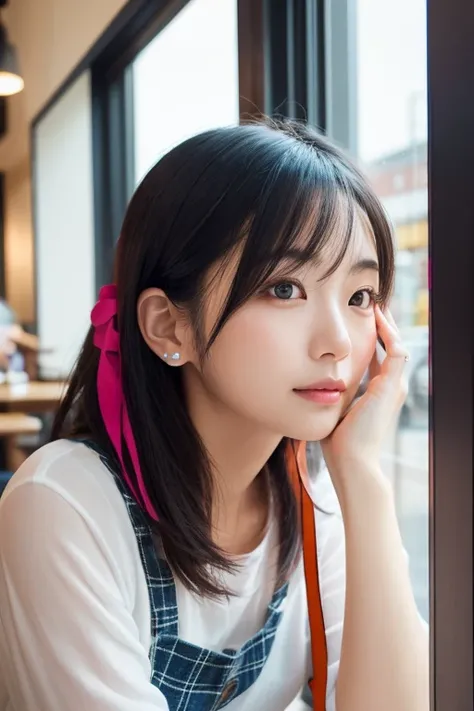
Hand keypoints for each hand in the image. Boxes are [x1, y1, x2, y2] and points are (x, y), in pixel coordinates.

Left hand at [321, 306, 408, 487]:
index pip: (378, 353)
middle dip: (379, 322)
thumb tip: (311, 374)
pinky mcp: (391, 387)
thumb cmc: (337, 442)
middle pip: (390, 344)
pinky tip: (375, 317)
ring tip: (373, 302)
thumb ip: (329, 389)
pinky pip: (396, 350)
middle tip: (365, 300)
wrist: (351, 463)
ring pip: (396, 343)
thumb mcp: (333, 406)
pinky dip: (388, 332)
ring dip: (386, 322)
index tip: (353, 316)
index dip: (368, 333)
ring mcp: (393, 386)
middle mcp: (390, 386)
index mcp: (378, 390)